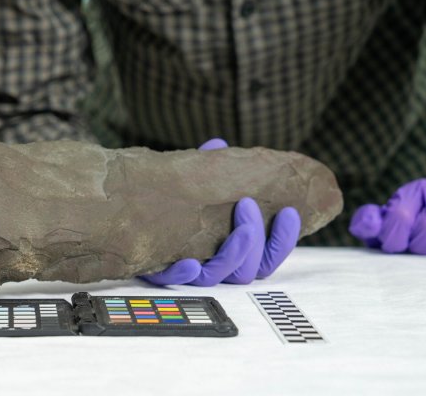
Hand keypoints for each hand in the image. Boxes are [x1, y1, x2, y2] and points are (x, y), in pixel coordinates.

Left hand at [140, 138, 300, 285]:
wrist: (135, 222)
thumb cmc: (175, 206)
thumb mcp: (196, 186)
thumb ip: (210, 170)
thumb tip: (218, 144)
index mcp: (233, 248)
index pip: (268, 255)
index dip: (283, 238)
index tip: (289, 212)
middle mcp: (218, 264)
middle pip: (250, 268)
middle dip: (256, 239)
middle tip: (249, 205)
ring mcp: (195, 270)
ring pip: (223, 276)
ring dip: (234, 254)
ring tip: (240, 229)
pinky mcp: (165, 273)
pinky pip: (179, 281)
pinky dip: (185, 273)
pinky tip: (190, 263)